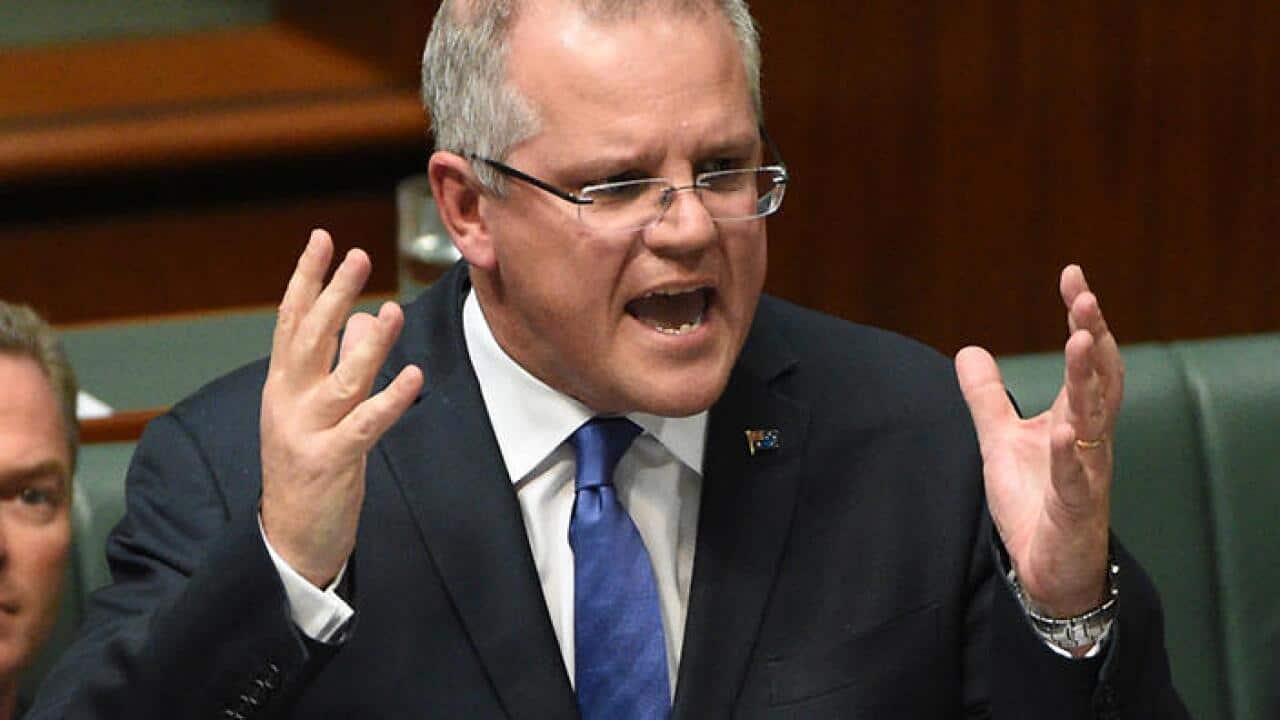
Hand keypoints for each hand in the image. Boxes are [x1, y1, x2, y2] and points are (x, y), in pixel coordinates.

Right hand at [259, 230, 423, 586]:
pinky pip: (366, 425)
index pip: (291, 321)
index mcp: (282, 386)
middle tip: (356, 255)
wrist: (288, 540)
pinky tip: (413, 376)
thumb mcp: (316, 411)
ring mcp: (307, 432)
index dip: (307, 278)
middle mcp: (288, 403)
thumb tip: (367, 317)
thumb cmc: (307, 469)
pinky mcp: (331, 462)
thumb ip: (338, 363)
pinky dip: (390, 399)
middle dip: (333, 294)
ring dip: (370, 344)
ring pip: (341, 379)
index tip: (322, 239)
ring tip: (392, 309)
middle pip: (310, 338)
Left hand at [955, 265, 1121, 619]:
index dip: (1083, 317)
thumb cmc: (1035, 500)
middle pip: (1100, 379)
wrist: (1048, 567)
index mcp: (1078, 417)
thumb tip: (967, 350)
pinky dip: (1071, 454)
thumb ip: (988, 397)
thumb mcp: (1001, 439)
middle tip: (1085, 298)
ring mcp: (1087, 473)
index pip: (1089, 358)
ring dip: (1088, 380)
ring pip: (1095, 421)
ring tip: (1080, 340)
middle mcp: (1091, 438)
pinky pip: (1076, 478)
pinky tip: (1065, 429)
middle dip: (1094, 336)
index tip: (1073, 275)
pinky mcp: (1074, 509)